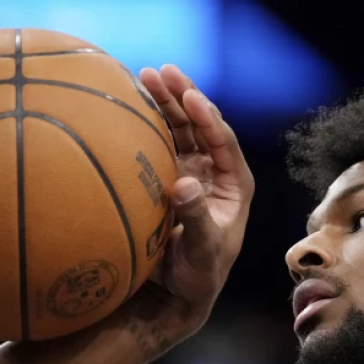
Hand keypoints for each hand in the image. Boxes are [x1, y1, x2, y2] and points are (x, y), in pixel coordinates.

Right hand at [132, 64, 254, 332]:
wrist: (175, 292)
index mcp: (235, 185)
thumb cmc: (196, 275)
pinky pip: (159, 143)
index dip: (208, 117)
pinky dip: (146, 123)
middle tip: (163, 71)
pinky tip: (129, 103)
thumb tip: (183, 184)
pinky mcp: (165, 177)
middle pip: (200, 126)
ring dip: (164, 103)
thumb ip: (194, 218)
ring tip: (145, 76)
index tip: (190, 96)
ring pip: (179, 129)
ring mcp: (189, 172)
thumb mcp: (200, 250)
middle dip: (183, 97)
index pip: (224, 142)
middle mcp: (214, 172)